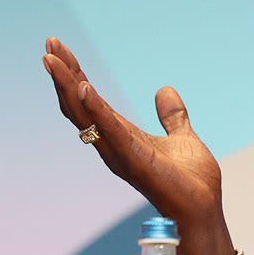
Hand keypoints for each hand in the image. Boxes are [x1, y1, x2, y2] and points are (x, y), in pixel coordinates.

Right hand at [43, 37, 222, 226]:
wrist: (204, 210)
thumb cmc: (191, 182)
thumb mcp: (182, 138)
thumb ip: (172, 116)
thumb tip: (165, 90)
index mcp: (123, 136)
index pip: (90, 100)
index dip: (74, 74)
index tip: (60, 48)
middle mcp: (113, 144)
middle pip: (78, 104)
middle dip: (62, 74)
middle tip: (50, 44)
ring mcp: (121, 153)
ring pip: (85, 115)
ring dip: (68, 85)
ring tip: (53, 59)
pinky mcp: (135, 160)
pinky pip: (111, 130)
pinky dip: (96, 109)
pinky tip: (84, 87)